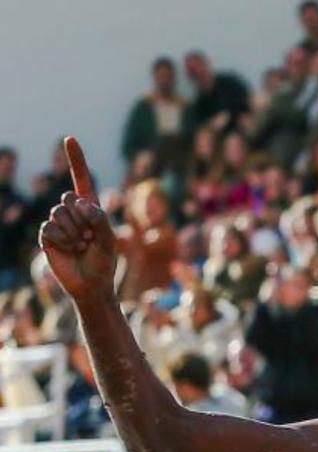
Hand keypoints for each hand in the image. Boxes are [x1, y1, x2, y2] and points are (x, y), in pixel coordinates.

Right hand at [38, 138, 118, 302]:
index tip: (69, 138)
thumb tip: (82, 203)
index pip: (82, 179)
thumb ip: (100, 220)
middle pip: (69, 199)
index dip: (76, 160)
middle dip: (82, 219)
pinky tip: (69, 250)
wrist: (90, 285)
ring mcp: (58, 223)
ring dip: (73, 233)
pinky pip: (49, 228)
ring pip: (59, 213)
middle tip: (90, 239)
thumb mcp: (109, 240)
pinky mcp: (47, 236)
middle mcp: (73, 212)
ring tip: (81, 247)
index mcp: (91, 208)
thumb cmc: (104, 263)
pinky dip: (62, 240)